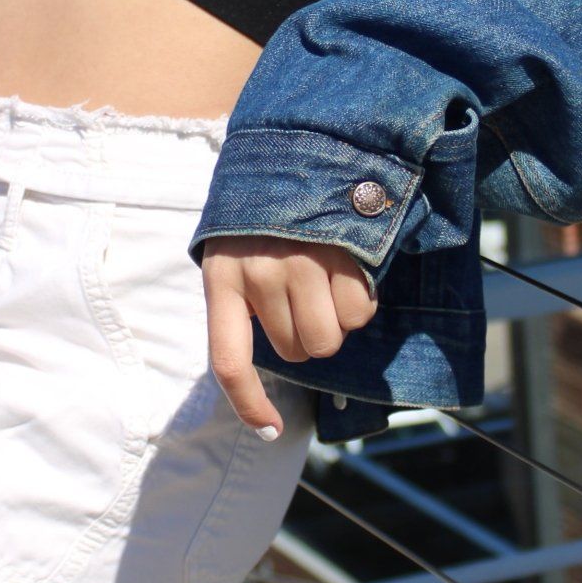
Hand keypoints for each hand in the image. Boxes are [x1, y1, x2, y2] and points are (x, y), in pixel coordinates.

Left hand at [201, 235, 377, 433]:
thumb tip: (272, 364)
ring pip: (328, 339)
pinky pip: (359, 313)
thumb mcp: (234, 253)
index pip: (229, 361)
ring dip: (334, 323)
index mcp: (221, 278)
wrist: (298, 151)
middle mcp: (259, 273)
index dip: (249, 404)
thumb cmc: (262, 219)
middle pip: (294, 352)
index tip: (269, 431)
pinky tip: (347, 272)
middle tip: (301, 297)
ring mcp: (302, 262)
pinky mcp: (341, 252)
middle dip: (303, 334)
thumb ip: (243, 302)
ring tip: (325, 283)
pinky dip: (360, 303)